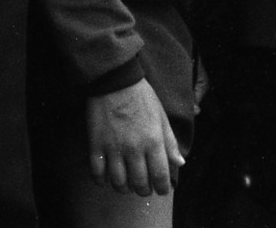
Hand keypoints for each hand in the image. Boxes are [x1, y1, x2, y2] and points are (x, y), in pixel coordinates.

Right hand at [85, 79, 183, 196]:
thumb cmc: (142, 98)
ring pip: (118, 182)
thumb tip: (180, 162)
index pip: (160, 174)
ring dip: (123, 188)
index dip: (162, 187)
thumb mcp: (162, 117)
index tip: (162, 191)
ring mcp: (113, 148)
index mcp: (153, 141)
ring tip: (127, 186)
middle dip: (143, 190)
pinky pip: (97, 173)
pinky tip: (106, 180)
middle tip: (144, 190)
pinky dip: (101, 181)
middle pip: (139, 182)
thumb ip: (170, 142)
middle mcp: (134, 148)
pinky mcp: (95, 146)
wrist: (115, 83)